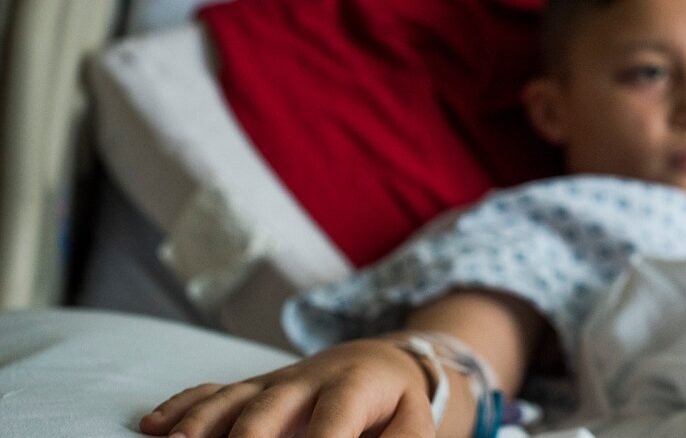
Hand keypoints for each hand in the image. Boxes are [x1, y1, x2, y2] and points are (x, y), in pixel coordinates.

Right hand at [139, 337, 436, 437]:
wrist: (382, 363)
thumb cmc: (398, 405)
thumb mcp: (414, 425)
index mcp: (354, 386)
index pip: (335, 417)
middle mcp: (307, 379)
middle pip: (270, 408)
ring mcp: (274, 383)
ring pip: (232, 399)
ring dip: (200, 425)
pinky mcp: (253, 389)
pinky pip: (213, 393)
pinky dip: (182, 408)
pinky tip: (153, 425)